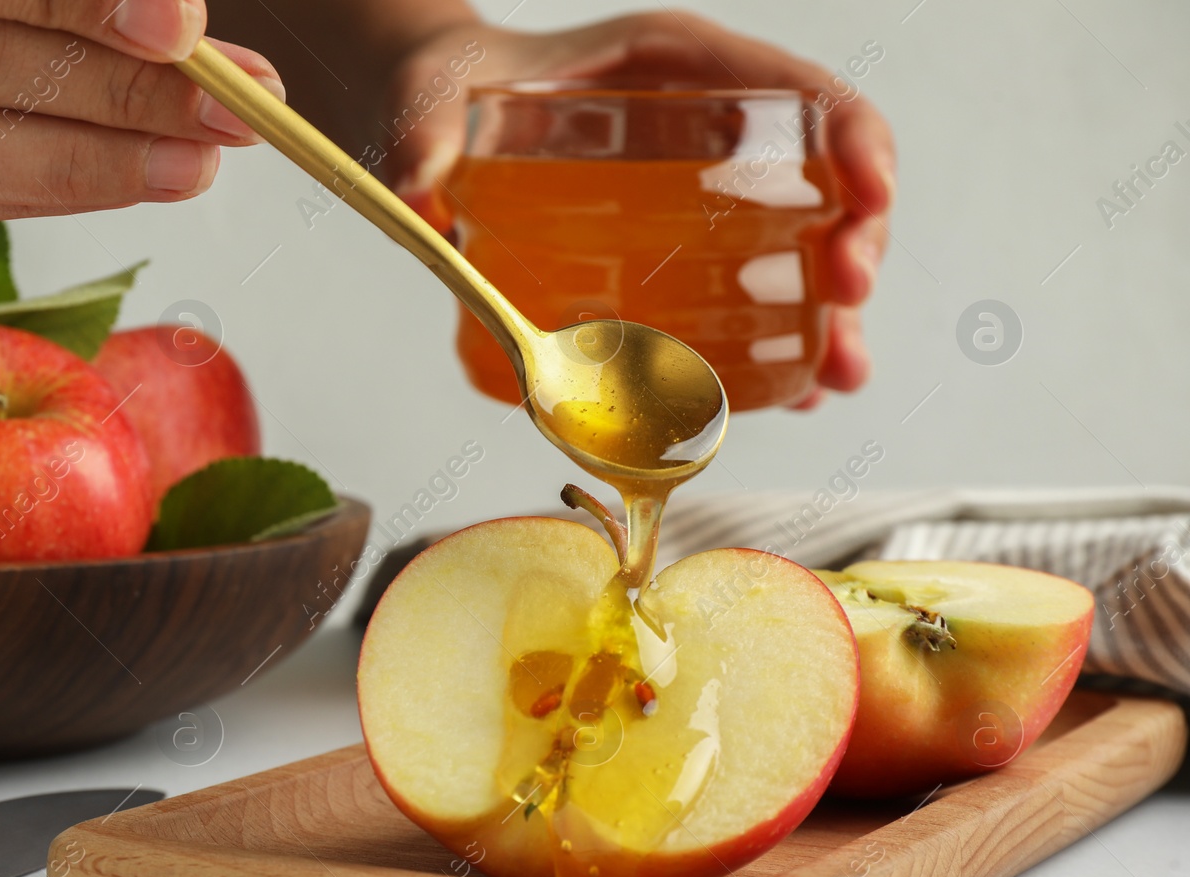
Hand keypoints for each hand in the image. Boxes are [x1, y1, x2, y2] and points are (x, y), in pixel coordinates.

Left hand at [376, 11, 895, 405]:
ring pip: (795, 248)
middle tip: (850, 294)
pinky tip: (791, 393)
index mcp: (673, 69)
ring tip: (840, 375)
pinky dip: (774, 344)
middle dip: (856, 237)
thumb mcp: (432, 101)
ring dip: (832, 314)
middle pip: (818, 176)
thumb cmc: (446, 92)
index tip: (869, 192)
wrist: (429, 125)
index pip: (794, 90)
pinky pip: (744, 295)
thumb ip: (425, 140)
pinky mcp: (672, 254)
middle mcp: (702, 131)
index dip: (852, 135)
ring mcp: (696, 196)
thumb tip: (422, 193)